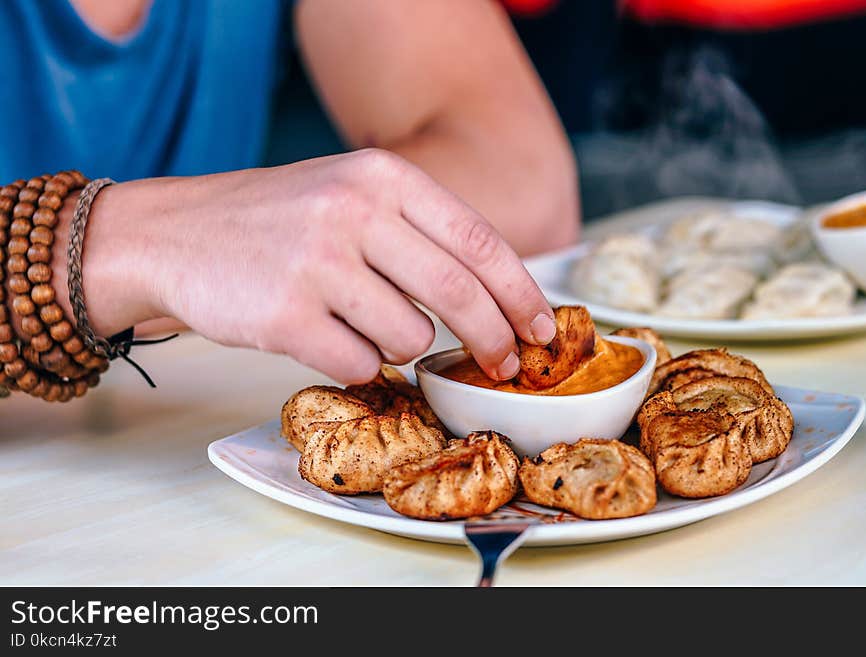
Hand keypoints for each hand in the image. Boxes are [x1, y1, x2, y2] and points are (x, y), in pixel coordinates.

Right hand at [67, 149, 556, 382]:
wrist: (175, 235)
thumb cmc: (277, 223)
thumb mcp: (350, 197)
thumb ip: (419, 234)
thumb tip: (496, 298)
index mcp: (382, 177)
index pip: (480, 242)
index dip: (521, 293)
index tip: (542, 328)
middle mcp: (353, 211)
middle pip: (459, 294)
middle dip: (494, 339)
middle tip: (505, 365)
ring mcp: (318, 263)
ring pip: (409, 337)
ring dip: (401, 346)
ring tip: (361, 324)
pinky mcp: (286, 316)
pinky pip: (360, 363)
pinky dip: (355, 362)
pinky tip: (325, 338)